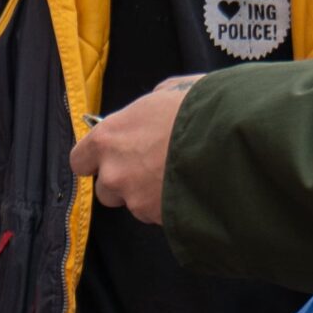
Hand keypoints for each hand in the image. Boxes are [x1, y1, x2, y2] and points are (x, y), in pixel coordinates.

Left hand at [67, 74, 199, 225]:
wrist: (233, 141)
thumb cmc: (201, 109)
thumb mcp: (169, 92)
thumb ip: (147, 108)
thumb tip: (148, 111)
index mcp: (108, 138)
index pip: (79, 160)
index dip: (95, 159)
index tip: (110, 156)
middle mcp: (114, 173)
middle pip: (105, 190)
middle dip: (124, 183)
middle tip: (151, 168)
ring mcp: (136, 200)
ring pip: (135, 205)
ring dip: (149, 196)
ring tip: (180, 176)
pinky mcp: (160, 219)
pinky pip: (160, 215)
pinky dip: (172, 206)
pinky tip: (193, 188)